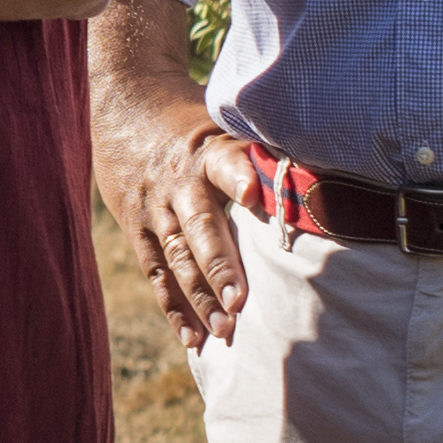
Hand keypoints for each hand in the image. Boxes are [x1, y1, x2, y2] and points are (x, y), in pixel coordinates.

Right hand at [89, 78, 250, 348]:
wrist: (121, 104)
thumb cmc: (190, 118)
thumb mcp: (222, 117)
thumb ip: (259, 146)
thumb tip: (321, 166)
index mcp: (206, 151)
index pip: (223, 163)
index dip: (239, 177)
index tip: (252, 195)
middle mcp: (179, 184)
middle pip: (198, 228)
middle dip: (219, 266)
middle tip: (239, 301)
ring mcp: (154, 210)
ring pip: (177, 259)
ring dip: (200, 298)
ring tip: (223, 330)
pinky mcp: (138, 230)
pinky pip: (157, 275)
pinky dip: (174, 308)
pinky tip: (192, 338)